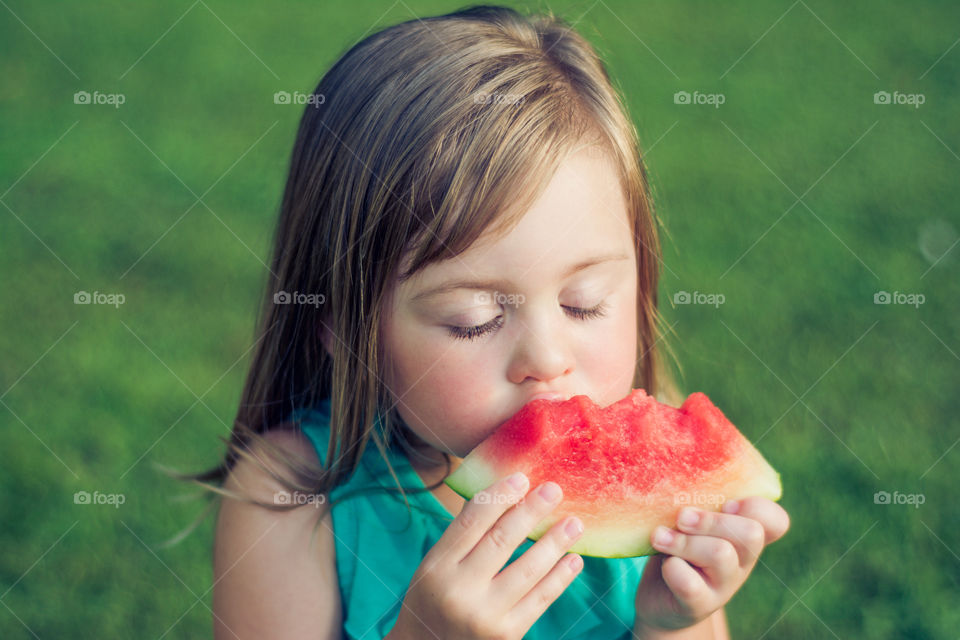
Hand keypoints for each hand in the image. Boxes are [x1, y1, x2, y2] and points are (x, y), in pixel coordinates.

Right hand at [388, 472, 584, 639]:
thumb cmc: (434, 603)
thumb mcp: (434, 568)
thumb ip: (464, 537)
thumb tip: (503, 494)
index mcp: (437, 567)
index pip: (471, 522)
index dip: (499, 496)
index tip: (522, 478)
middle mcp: (459, 591)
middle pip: (502, 540)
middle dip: (531, 511)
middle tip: (554, 490)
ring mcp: (485, 616)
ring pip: (528, 569)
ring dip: (555, 542)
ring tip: (575, 522)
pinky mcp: (507, 636)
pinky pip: (540, 600)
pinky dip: (560, 577)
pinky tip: (573, 559)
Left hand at [633, 497, 789, 631]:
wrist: (660, 600)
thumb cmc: (677, 548)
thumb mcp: (691, 522)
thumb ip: (697, 500)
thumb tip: (675, 465)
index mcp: (743, 537)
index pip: (776, 520)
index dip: (757, 508)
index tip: (726, 503)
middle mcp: (741, 562)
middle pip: (750, 533)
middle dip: (712, 520)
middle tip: (682, 518)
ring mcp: (722, 586)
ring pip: (721, 554)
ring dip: (684, 541)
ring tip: (659, 536)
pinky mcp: (697, 605)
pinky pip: (690, 583)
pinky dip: (673, 568)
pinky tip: (663, 563)